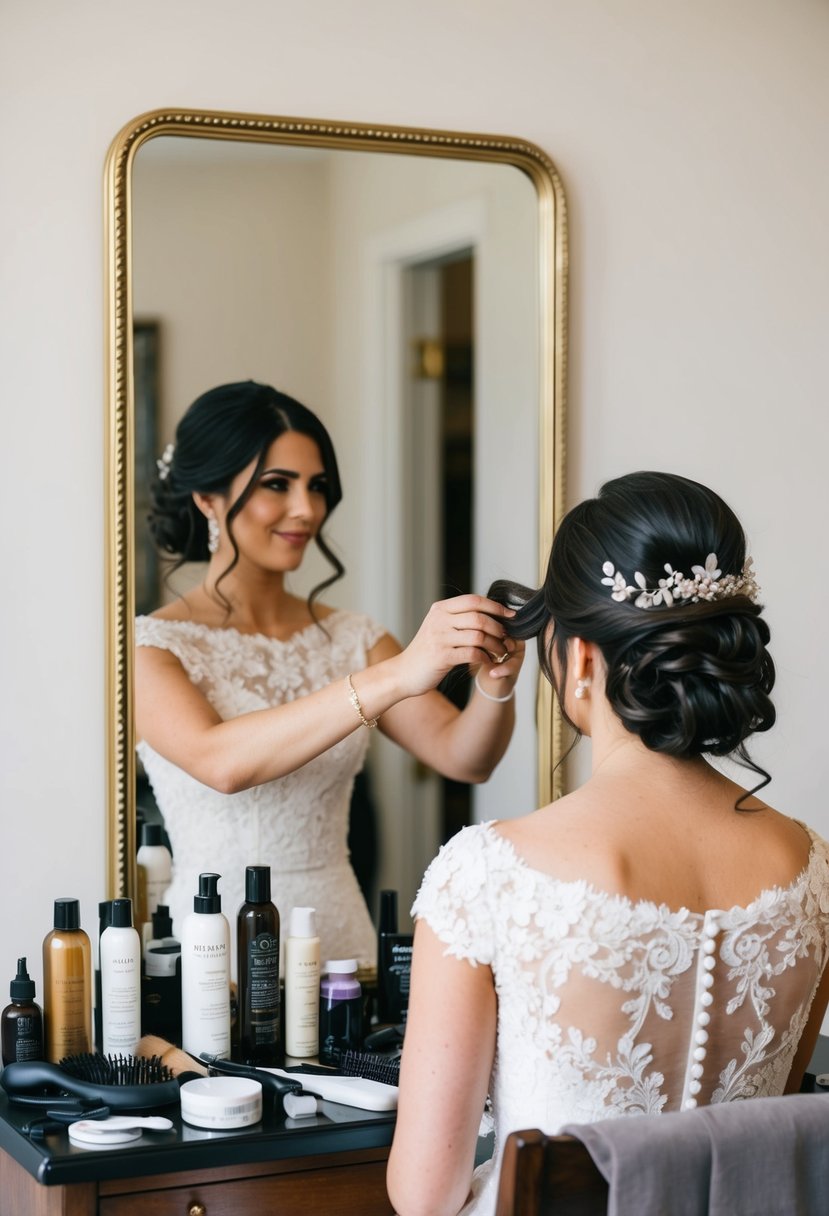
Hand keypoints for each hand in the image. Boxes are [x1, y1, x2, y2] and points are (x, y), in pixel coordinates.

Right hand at [395, 594, 517, 697]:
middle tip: (506, 637)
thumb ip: (458, 618)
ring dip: (495, 645)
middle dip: (498, 628)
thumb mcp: (438, 627)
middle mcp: (439, 620)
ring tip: (501, 651)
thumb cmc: (426, 651)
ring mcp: (439, 638)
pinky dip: (485, 658)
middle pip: (479, 618)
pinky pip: (472, 653)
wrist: (404, 673)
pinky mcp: (442, 656)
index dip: (495, 606)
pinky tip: (489, 662)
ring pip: (478, 636)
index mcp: (440, 609)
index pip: (473, 600)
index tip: (510, 615)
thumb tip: (489, 612)